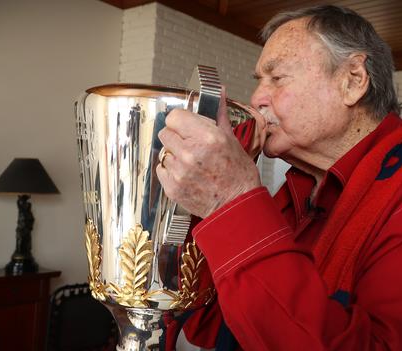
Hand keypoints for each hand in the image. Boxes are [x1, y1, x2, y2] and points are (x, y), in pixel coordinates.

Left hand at [156, 88, 262, 217]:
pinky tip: (188, 174)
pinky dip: (171, 171)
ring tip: (193, 163)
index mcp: (207, 137)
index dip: (181, 121)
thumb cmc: (239, 175)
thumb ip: (219, 114)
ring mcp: (180, 171)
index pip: (174, 116)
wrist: (237, 205)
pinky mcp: (172, 187)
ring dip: (175, 155)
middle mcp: (191, 153)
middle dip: (177, 137)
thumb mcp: (232, 139)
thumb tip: (220, 93)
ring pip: (164, 151)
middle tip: (191, 145)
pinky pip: (162, 169)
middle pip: (165, 132)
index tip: (186, 126)